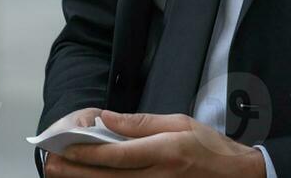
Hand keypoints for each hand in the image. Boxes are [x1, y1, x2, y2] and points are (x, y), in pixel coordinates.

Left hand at [46, 111, 265, 176]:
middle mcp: (158, 177)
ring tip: (63, 174)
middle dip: (77, 172)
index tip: (65, 148)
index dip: (87, 153)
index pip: (117, 156)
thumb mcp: (180, 123)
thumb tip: (108, 118)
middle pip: (108, 177)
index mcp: (164, 153)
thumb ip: (141, 123)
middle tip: (52, 165)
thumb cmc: (211, 148)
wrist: (238, 176)